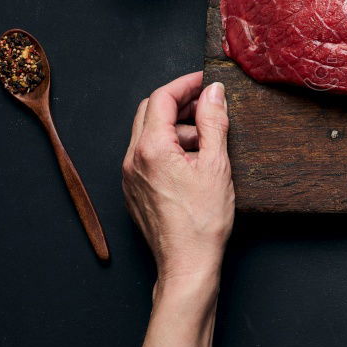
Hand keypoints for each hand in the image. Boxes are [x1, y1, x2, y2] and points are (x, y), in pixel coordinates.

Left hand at [122, 72, 234, 285]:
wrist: (187, 264)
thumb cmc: (203, 221)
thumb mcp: (216, 164)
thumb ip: (214, 122)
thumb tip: (214, 92)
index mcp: (151, 148)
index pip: (162, 98)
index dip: (186, 84)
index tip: (206, 82)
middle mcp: (133, 159)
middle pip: (150, 113)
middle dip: (180, 104)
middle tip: (209, 105)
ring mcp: (130, 177)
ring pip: (148, 135)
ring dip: (177, 128)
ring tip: (207, 141)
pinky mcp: (134, 191)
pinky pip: (147, 157)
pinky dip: (169, 148)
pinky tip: (194, 162)